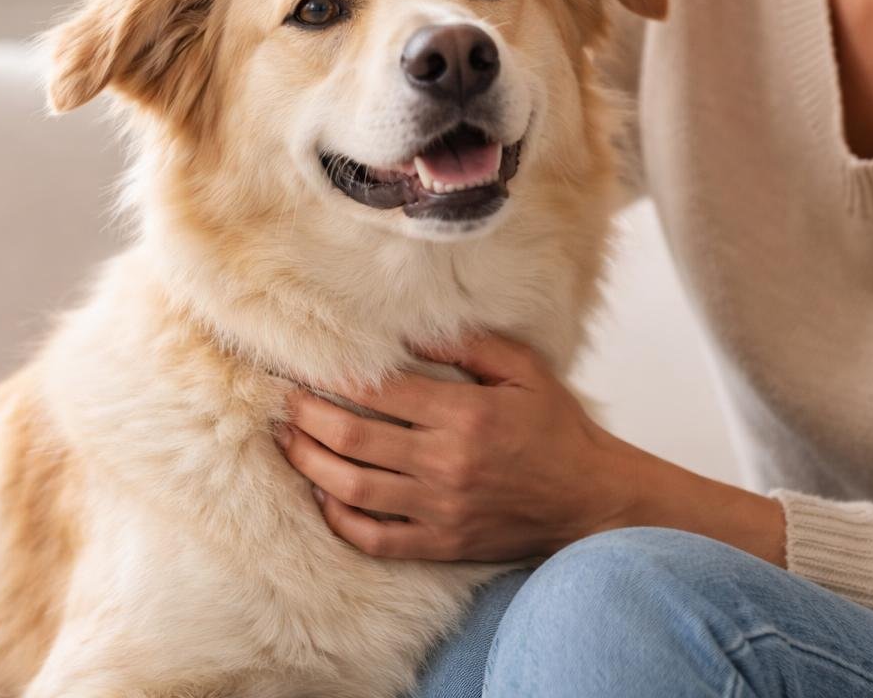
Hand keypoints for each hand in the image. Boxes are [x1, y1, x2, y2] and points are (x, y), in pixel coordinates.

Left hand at [272, 334, 630, 560]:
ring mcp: (440, 509)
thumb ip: (469, 345)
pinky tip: (323, 495)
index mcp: (464, 415)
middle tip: (283, 400)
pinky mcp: (440, 543)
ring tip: (287, 441)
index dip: (336, 377)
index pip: (381, 392)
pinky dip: (341, 519)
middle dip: (308, 417)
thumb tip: (413, 329)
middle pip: (354, 440)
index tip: (306, 366)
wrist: (590, 498)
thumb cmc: (557, 428)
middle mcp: (445, 463)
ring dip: (310, 464)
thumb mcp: (524, 370)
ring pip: (353, 489)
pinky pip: (375, 539)